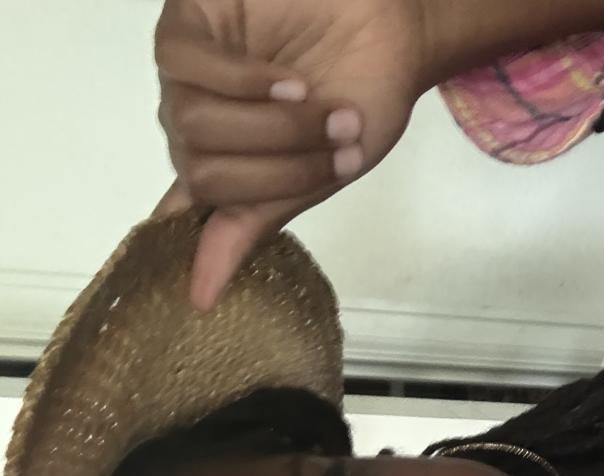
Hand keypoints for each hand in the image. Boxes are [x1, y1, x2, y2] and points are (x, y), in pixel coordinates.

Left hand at [153, 0, 439, 308]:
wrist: (396, 31)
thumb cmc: (365, 97)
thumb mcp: (324, 174)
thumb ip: (258, 221)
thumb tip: (199, 297)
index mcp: (228, 168)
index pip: (190, 215)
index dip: (195, 245)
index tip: (197, 298)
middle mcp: (197, 125)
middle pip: (204, 170)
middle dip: (279, 165)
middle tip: (336, 145)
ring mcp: (188, 74)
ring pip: (193, 123)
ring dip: (273, 124)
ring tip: (322, 106)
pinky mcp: (189, 22)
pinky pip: (185, 64)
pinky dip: (242, 80)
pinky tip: (287, 80)